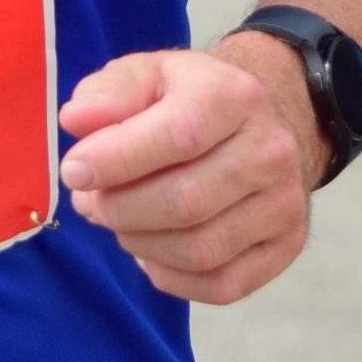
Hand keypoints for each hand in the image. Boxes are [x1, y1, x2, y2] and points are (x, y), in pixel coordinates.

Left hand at [57, 41, 321, 305]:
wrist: (259, 123)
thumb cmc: (188, 100)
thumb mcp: (147, 75)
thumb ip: (108, 93)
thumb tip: (76, 122)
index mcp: (236, 96)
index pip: (179, 135)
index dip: (117, 160)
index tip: (74, 170)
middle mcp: (271, 151)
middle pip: (185, 202)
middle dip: (120, 210)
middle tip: (90, 201)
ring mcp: (285, 203)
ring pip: (199, 250)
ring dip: (140, 244)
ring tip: (118, 220)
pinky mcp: (286, 246)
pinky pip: (220, 285)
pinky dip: (171, 276)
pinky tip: (151, 249)